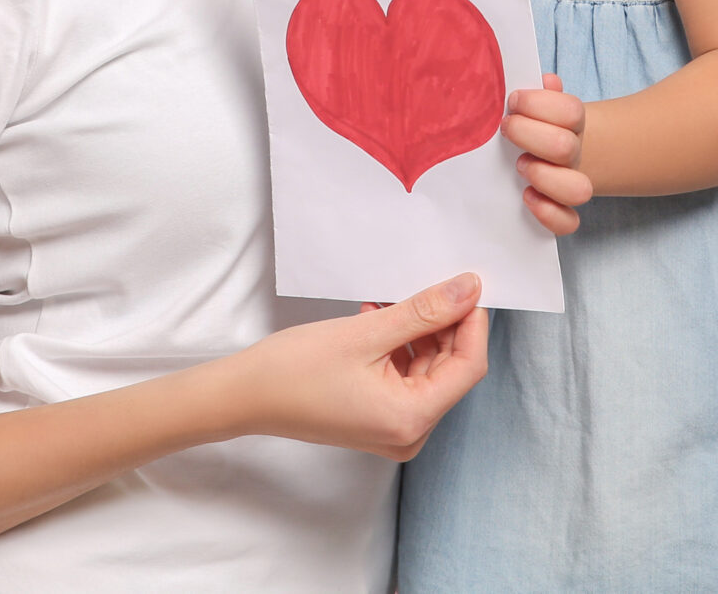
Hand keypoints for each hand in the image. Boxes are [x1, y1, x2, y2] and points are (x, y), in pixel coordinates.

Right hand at [224, 274, 488, 459]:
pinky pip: (404, 377)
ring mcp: (393, 429)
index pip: (468, 366)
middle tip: (428, 284)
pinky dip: (398, 346)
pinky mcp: (377, 419)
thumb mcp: (367, 333)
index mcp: (412, 419)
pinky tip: (378, 318)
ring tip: (391, 301)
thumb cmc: (297, 371)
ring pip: (427, 369)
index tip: (466, 286)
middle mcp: (409, 433)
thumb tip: (469, 290)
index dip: (472, 323)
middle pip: (449, 369)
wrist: (245, 397)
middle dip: (442, 325)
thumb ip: (423, 312)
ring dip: (417, 332)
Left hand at [502, 74, 589, 234]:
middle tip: (507, 128)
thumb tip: (547, 81)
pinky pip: (568, 223)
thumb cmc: (533, 122)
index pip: (570, 111)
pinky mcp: (561, 211)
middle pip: (565, 147)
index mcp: (571, 122)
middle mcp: (573, 153)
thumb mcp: (535, 102)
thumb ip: (539, 90)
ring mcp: (570, 184)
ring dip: (544, 176)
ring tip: (520, 165)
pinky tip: (527, 197)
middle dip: (530, 136)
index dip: (538, 104)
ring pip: (577, 190)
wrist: (552, 151)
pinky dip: (549, 213)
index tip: (514, 101)